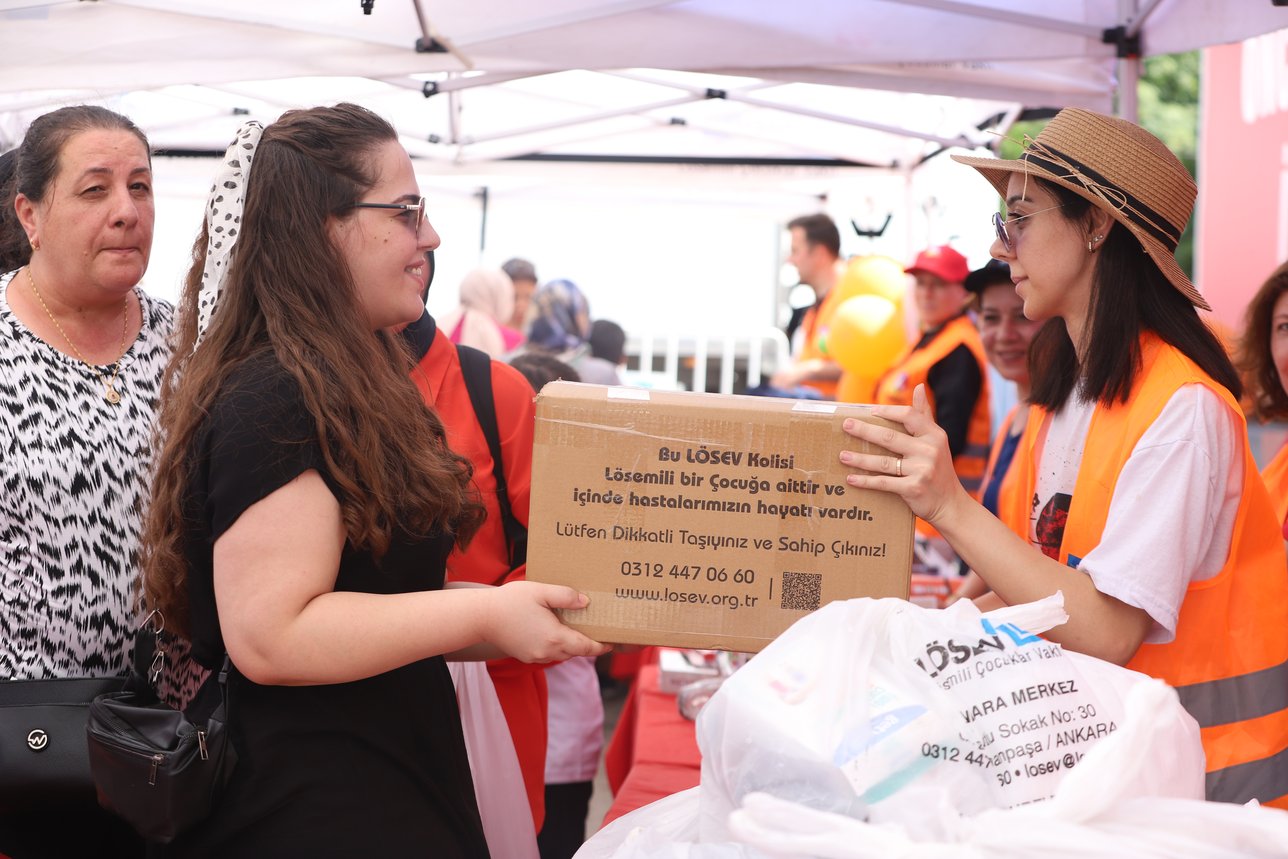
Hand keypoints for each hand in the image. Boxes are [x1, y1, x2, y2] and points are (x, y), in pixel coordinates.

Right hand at [482, 581, 610, 663]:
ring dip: (571, 644)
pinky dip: (556, 645)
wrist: (480, 617)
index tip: (613, 642)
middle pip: (575, 652)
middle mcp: (547, 652)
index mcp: (555, 637)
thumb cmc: (510, 602)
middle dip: (587, 644)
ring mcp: (535, 656)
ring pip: (562, 654)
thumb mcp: (540, 592)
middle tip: (598, 631)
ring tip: (577, 630)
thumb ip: (565, 596)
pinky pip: (548, 653)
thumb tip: (585, 602)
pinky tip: (555, 630)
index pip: (586, 647)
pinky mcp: (525, 655)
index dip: (601, 646)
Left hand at [838, 384, 969, 524]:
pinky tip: (851, 479)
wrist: (950, 503)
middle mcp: (928, 450)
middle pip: (889, 437)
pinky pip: (883, 482)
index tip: (870, 411)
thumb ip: (924, 415)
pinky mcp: (913, 488)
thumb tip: (919, 386)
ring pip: (882, 462)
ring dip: (859, 459)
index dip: (888, 411)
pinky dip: (865, 481)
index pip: (909, 416)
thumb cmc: (938, 468)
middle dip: (864, 431)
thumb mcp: (936, 440)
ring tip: (842, 455)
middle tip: (846, 425)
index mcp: (934, 435)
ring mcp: (921, 470)